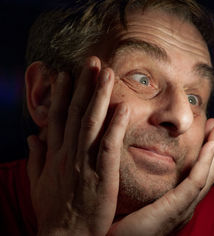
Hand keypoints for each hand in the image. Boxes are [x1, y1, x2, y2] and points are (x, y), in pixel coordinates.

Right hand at [27, 57, 129, 235]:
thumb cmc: (54, 210)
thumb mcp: (37, 183)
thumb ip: (35, 158)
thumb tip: (33, 137)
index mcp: (55, 154)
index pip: (58, 117)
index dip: (62, 94)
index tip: (66, 73)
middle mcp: (68, 153)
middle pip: (75, 112)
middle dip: (83, 85)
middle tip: (92, 61)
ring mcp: (84, 162)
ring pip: (91, 122)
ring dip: (99, 96)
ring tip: (107, 73)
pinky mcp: (101, 174)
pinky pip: (108, 145)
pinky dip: (115, 125)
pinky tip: (122, 107)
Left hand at [109, 118, 213, 235]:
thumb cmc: (117, 222)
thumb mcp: (132, 196)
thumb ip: (140, 180)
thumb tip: (137, 157)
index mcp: (176, 203)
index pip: (197, 174)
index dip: (204, 153)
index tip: (206, 131)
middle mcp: (184, 206)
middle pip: (207, 173)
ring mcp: (183, 209)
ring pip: (207, 174)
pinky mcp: (176, 208)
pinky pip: (196, 181)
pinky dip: (206, 161)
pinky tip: (211, 144)